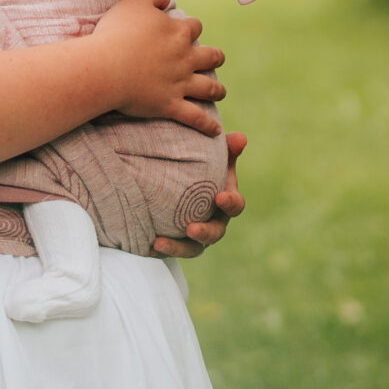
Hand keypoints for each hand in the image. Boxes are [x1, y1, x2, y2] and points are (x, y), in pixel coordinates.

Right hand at [89, 0, 225, 135]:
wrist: (106, 67)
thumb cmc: (116, 33)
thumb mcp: (134, 0)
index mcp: (178, 32)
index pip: (194, 27)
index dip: (190, 29)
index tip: (185, 31)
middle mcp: (185, 58)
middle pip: (211, 56)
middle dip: (214, 57)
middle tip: (214, 59)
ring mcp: (180, 83)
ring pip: (209, 87)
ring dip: (217, 89)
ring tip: (219, 92)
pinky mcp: (171, 105)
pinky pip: (195, 118)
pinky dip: (207, 126)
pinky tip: (215, 131)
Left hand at [153, 130, 246, 258]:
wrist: (176, 179)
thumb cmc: (201, 166)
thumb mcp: (213, 156)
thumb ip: (226, 148)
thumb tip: (239, 137)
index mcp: (226, 202)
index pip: (235, 205)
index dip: (231, 203)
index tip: (220, 197)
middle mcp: (213, 222)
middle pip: (215, 234)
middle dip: (205, 233)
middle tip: (191, 229)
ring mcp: (195, 236)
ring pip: (192, 249)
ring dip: (177, 248)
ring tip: (161, 243)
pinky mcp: (176, 242)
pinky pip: (170, 250)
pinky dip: (161, 250)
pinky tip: (148, 245)